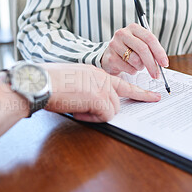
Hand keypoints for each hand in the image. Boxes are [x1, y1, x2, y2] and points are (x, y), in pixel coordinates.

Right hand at [41, 63, 159, 122]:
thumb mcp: (72, 82)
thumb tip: (89, 104)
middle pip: (117, 102)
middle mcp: (102, 77)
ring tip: (75, 107)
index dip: (139, 93)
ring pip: (112, 110)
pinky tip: (77, 111)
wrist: (39, 82)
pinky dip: (91, 118)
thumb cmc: (48, 83)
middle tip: (82, 109)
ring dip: (95, 114)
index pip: (122, 84)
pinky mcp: (99, 97)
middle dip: (103, 110)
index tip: (153, 97)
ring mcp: (102, 86)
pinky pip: (105, 116)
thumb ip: (86, 90)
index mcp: (95, 72)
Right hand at [101, 23, 168, 77]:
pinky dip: (132, 71)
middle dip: (152, 64)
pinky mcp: (110, 57)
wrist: (109, 55)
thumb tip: (162, 63)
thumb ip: (151, 50)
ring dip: (140, 67)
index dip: (159, 52)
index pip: (150, 38)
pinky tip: (128, 67)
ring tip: (137, 65)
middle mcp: (123, 33)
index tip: (164, 63)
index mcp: (133, 28)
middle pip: (143, 49)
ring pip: (136, 60)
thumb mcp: (140, 45)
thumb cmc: (128, 50)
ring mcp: (114, 44)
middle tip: (156, 74)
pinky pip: (128, 68)